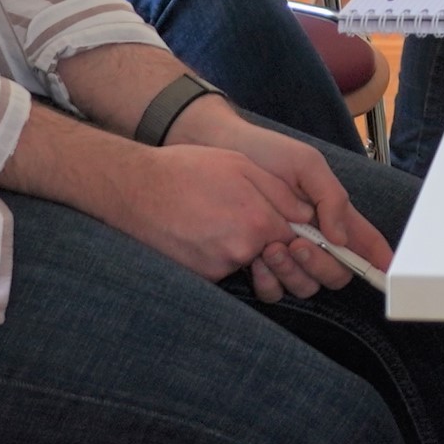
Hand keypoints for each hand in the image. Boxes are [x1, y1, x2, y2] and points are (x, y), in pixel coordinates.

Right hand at [106, 133, 346, 300]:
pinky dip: (224, 254)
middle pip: (281, 263)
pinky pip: (226, 269)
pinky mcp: (199, 277)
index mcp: (258, 222)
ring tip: (232, 224)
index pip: (301, 241)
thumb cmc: (187, 170)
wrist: (134, 189)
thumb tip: (307, 216)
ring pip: (252, 266)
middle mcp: (242, 251)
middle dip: (286, 255)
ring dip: (252, 254)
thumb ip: (279, 194)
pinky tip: (209, 230)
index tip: (310, 238)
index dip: (308, 239)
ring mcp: (218, 268)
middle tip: (275, 237)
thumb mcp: (241, 167)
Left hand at [172, 101, 389, 291]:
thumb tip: (341, 238)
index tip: (386, 274)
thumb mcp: (307, 165)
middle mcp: (316, 240)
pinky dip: (270, 282)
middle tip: (297, 244)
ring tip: (271, 247)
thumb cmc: (268, 154)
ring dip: (293, 272)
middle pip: (338, 273)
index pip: (364, 243)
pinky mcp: (263, 265)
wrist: (221, 154)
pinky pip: (276, 291)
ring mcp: (290, 254)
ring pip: (307, 286)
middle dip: (322, 265)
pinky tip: (256, 261)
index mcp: (334, 215)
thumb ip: (331, 197)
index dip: (379, 260)